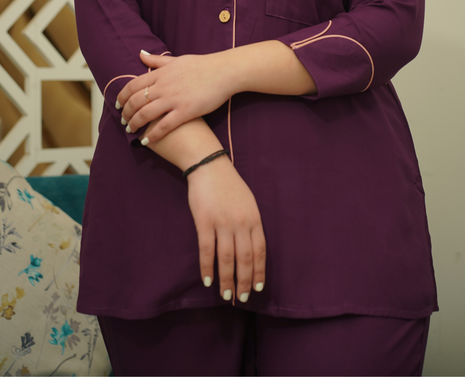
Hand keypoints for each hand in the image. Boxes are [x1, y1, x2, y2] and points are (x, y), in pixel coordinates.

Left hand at [116, 50, 232, 141]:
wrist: (224, 72)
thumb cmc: (202, 65)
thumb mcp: (177, 59)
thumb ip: (157, 60)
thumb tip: (140, 53)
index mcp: (161, 73)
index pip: (133, 85)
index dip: (122, 96)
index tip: (118, 104)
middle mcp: (164, 86)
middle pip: (136, 101)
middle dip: (126, 113)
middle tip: (123, 121)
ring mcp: (174, 99)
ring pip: (146, 114)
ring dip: (135, 124)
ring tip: (130, 131)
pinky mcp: (185, 111)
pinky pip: (164, 126)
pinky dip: (152, 135)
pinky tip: (146, 141)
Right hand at [187, 154, 265, 301]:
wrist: (209, 166)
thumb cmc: (229, 185)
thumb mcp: (248, 202)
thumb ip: (250, 224)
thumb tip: (251, 250)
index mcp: (254, 218)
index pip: (260, 251)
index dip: (259, 272)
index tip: (258, 287)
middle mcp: (240, 223)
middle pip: (245, 259)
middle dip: (244, 282)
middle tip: (242, 298)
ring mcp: (222, 223)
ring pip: (227, 259)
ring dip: (227, 280)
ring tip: (226, 295)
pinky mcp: (204, 222)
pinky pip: (207, 250)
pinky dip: (207, 268)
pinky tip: (208, 280)